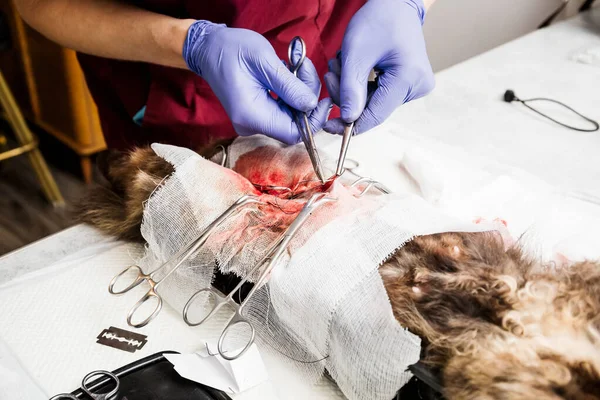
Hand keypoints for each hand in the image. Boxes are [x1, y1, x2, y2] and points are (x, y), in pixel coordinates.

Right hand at [183, 21, 332, 143]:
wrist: (208, 49)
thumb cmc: (231, 49)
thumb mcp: (264, 61)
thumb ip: (289, 86)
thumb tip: (312, 105)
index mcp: (251, 115)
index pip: (293, 133)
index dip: (313, 119)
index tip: (323, 98)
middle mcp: (251, 125)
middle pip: (294, 124)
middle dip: (307, 98)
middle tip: (304, 66)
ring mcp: (253, 121)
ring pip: (290, 116)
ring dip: (300, 92)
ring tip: (296, 65)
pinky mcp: (256, 114)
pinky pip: (282, 111)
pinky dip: (290, 94)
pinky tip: (288, 74)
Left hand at [323, 0, 434, 134]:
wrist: (396, 4)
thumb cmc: (377, 20)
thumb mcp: (356, 53)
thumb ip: (350, 89)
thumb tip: (347, 120)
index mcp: (409, 78)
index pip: (375, 115)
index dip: (350, 125)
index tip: (328, 127)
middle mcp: (418, 87)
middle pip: (373, 109)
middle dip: (347, 96)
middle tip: (331, 73)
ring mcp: (416, 86)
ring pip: (374, 103)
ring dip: (352, 89)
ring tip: (341, 64)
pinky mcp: (410, 84)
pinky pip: (379, 95)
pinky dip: (361, 86)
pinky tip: (354, 68)